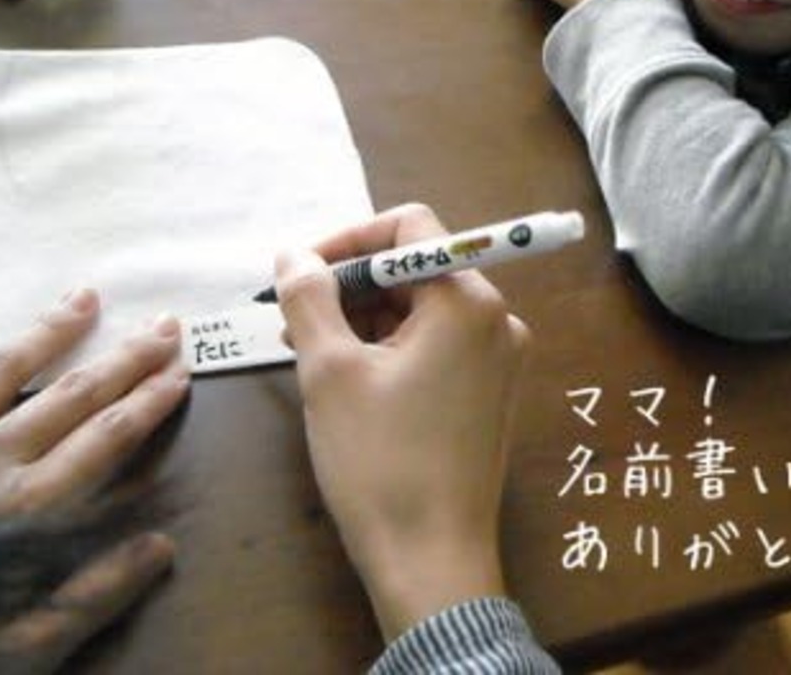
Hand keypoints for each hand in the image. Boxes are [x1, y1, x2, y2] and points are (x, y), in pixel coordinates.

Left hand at [0, 288, 189, 670]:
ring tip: (83, 299)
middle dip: (123, 360)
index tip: (180, 373)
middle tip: (161, 326)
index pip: (106, 439)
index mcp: (26, 508)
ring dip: (48, 334)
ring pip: (1, 373)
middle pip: (69, 396)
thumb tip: (159, 547)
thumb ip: (92, 596)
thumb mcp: (21, 648)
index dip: (148, 403)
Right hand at [276, 204, 531, 641]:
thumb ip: (310, 299)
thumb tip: (294, 255)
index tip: (299, 272)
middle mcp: (497, 320)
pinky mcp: (490, 395)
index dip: (347, 240)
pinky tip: (348, 381)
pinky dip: (390, 351)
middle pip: (415, 270)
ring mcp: (499, 361)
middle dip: (349, 288)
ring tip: (308, 355)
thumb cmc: (380, 463)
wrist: (432, 562)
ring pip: (422, 312)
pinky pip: (436, 348)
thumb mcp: (330, 372)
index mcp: (469, 301)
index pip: (409, 227)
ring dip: (364, 321)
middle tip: (291, 322)